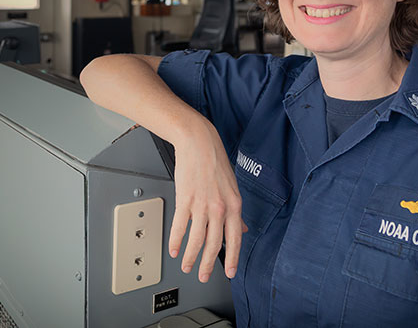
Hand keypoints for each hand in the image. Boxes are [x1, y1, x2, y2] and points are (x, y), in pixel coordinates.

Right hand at [169, 119, 246, 282]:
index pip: (236, 238)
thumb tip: (243, 227)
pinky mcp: (185, 200)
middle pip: (215, 243)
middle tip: (203, 275)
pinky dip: (176, 241)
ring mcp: (202, 205)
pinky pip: (180, 226)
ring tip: (186, 266)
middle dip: (208, 264)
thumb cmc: (215, 160)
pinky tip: (174, 249)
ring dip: (190, 256)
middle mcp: (220, 207)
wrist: (199, 142)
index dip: (232, 258)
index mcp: (234, 204)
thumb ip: (236, 210)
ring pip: (197, 239)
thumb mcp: (233, 186)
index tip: (229, 272)